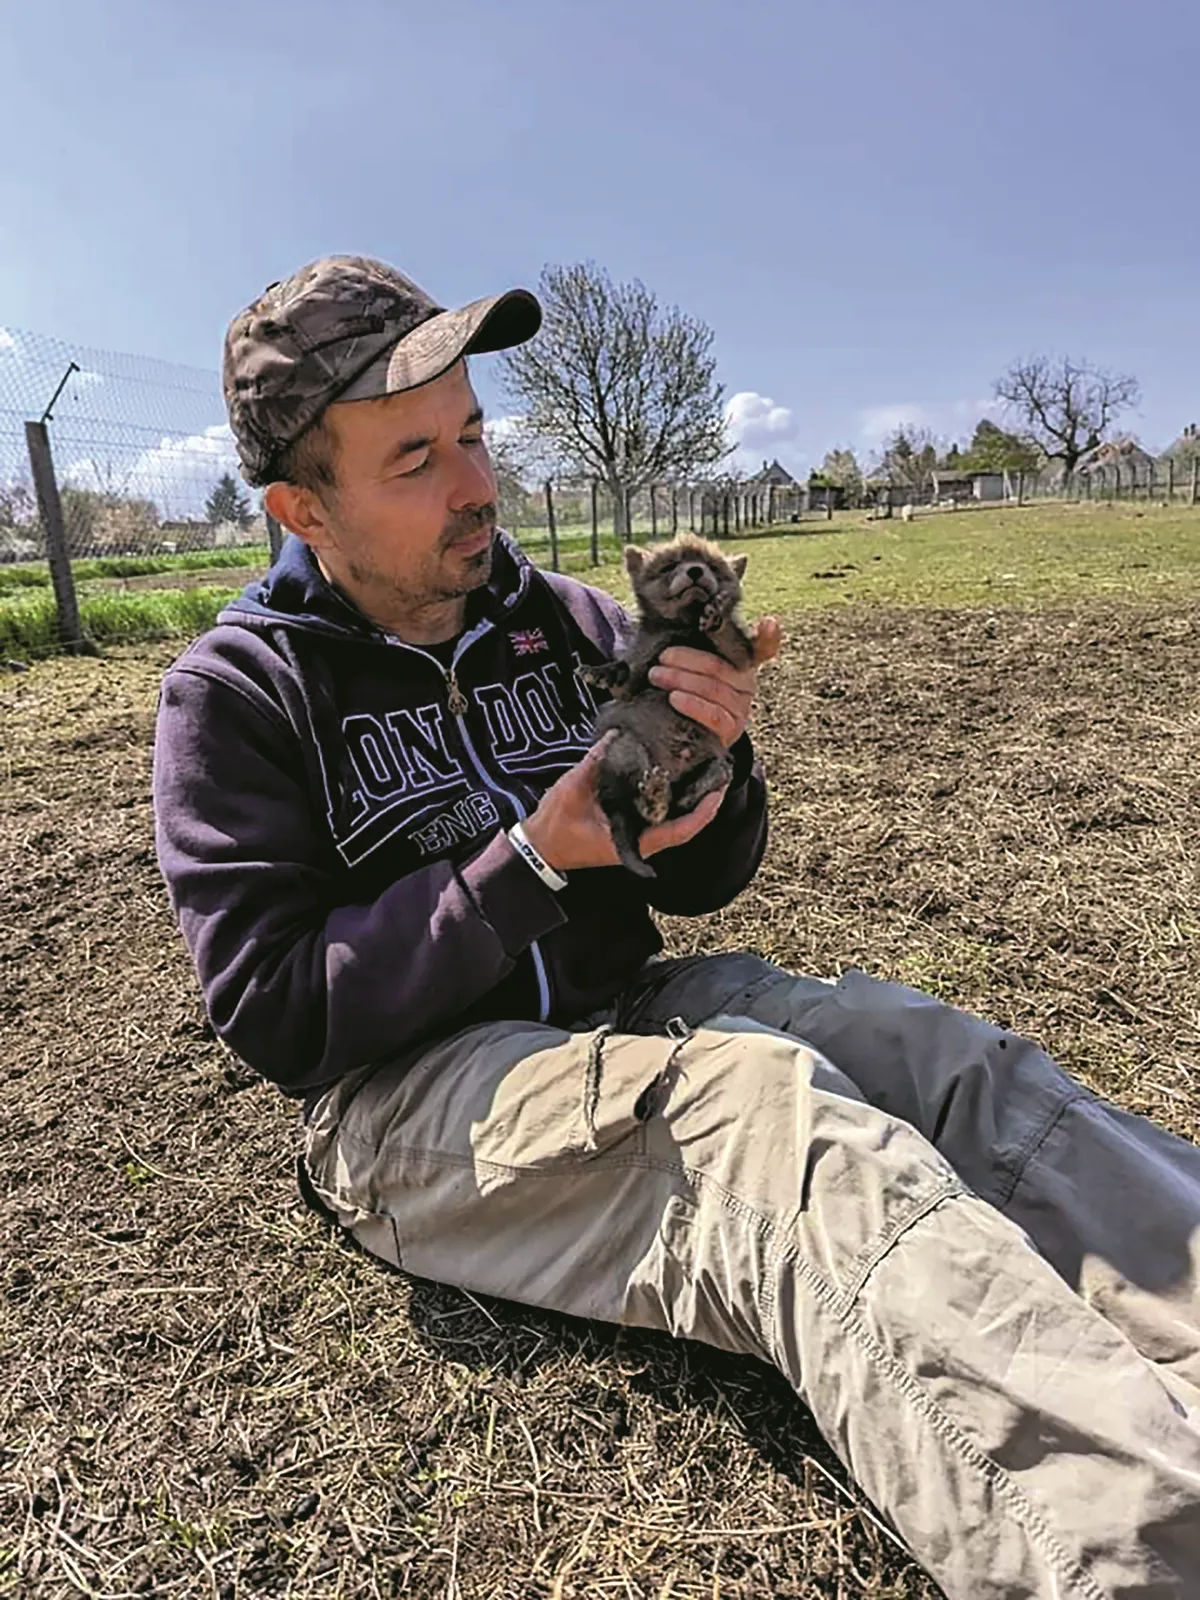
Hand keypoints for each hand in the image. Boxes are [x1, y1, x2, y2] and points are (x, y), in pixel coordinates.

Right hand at [521, 733, 726, 873]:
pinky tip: (677, 775)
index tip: (719, 790)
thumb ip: (595, 763)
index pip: (680, 830)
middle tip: (720, 770)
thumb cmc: (556, 824)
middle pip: (685, 823)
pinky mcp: (630, 826)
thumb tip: (615, 735)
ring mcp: (637, 835)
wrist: (541, 845)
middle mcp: (641, 841)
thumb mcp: (573, 790)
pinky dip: (672, 796)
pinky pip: (660, 813)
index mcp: (632, 841)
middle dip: (704, 800)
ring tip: (705, 769)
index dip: (703, 811)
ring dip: (691, 798)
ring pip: (675, 819)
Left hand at [647, 615, 781, 747]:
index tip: (768, 623)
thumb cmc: (687, 689)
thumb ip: (694, 644)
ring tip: (656, 676)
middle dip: (686, 660)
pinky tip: (673, 698)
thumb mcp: (692, 665)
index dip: (768, 636)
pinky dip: (692, 704)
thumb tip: (675, 616)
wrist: (684, 732)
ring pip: (713, 689)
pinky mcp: (731, 729)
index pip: (762, 647)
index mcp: (743, 661)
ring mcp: (741, 708)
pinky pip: (714, 715)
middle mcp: (747, 683)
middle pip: (719, 666)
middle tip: (661, 658)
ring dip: (680, 680)